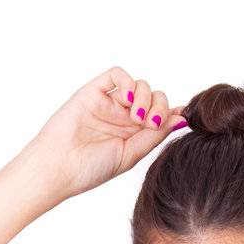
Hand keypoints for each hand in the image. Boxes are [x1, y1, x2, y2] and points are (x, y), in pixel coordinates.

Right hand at [22, 66, 186, 201]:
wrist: (60, 167)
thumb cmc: (91, 168)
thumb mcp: (130, 155)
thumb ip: (154, 136)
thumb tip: (181, 119)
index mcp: (134, 135)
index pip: (161, 115)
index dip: (173, 113)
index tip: (183, 117)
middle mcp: (124, 117)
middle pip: (154, 98)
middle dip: (160, 107)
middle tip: (151, 124)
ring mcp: (110, 103)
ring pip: (140, 85)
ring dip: (145, 98)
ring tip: (136, 118)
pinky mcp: (94, 91)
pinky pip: (117, 75)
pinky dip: (128, 83)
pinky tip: (127, 101)